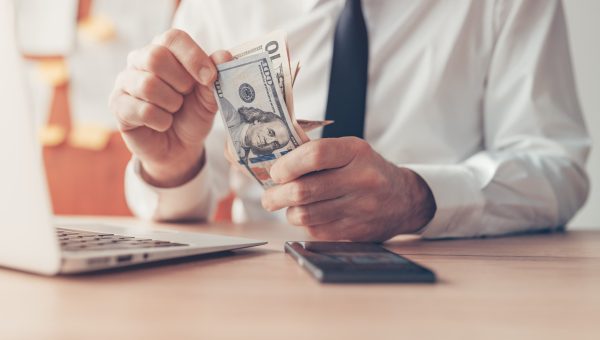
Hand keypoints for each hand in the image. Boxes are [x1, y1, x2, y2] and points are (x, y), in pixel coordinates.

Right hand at [109, 29, 231, 186]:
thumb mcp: (208, 98)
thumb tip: (225, 56)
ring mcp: (125, 82)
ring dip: (171, 103)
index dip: (193, 56)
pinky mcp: (118, 106)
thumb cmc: (191, 115)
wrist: (179, 147)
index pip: (172, 38)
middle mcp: (139, 60)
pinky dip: (161, 121)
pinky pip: (143, 110)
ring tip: (174, 110)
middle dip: (180, 82)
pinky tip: (163, 123)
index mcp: (163, 50)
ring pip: (148, 85)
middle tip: (186, 95)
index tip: (209, 77)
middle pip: (155, 57)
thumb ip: (215, 77)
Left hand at [261, 137, 435, 241]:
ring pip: (305, 215)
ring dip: (289, 212)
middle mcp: (360, 179)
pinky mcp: (355, 231)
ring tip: (288, 206)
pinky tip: (309, 215)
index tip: (275, 172)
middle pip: (304, 191)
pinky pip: (316, 231)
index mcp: (355, 152)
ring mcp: (359, 208)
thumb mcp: (350, 152)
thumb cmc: (366, 171)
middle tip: (269, 197)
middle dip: (276, 195)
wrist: (403, 200)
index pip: (314, 155)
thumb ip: (318, 154)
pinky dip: (305, 224)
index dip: (287, 165)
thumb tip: (275, 166)